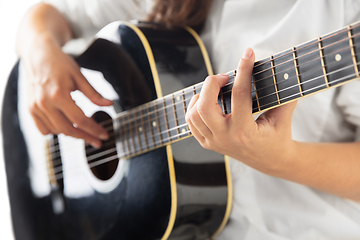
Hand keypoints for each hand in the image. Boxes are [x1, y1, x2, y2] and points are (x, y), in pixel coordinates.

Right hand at [23, 34, 112, 147]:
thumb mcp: (80, 76)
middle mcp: (44, 103)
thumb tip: (109, 104)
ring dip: (72, 134)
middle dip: (85, 137)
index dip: (94, 130)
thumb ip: (94, 94)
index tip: (104, 135)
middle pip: (68, 130)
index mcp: (58, 95)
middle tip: (97, 141)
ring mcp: (35, 108)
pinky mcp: (30, 109)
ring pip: (57, 131)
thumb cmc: (60, 63)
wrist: (38, 54)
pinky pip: (44, 129)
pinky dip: (56, 131)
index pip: (80, 120)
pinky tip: (67, 126)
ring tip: (84, 131)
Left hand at [185, 48, 297, 173]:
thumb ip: (283, 96)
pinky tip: (206, 101)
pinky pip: (191, 123)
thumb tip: (284, 70)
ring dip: (201, 96)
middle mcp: (225, 138)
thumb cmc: (278, 138)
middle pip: (204, 106)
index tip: (248, 53)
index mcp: (246, 132)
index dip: (244, 70)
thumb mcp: (283, 118)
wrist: (271, 162)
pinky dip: (194, 108)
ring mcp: (214, 142)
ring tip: (215, 89)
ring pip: (193, 114)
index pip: (240, 95)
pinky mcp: (207, 143)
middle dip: (211, 84)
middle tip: (224, 77)